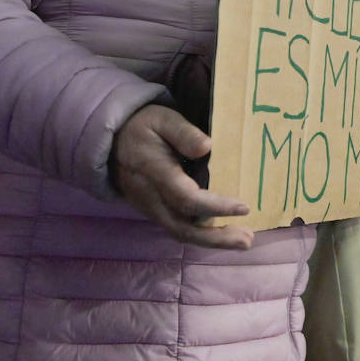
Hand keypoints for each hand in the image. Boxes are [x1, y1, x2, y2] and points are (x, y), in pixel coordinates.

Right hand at [112, 104, 252, 248]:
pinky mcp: (154, 211)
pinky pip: (178, 228)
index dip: (216, 206)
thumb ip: (183, 132)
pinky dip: (202, 235)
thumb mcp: (162, 119)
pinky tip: (224, 232)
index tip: (244, 207)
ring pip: (180, 233)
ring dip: (212, 241)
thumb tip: (207, 147)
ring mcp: (150, 208)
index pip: (186, 198)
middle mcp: (151, 197)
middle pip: (183, 228)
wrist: (111, 141)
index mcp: (155, 173)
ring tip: (243, 240)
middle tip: (248, 239)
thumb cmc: (143, 127)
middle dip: (216, 238)